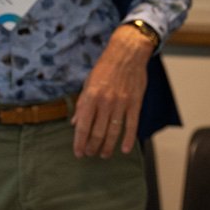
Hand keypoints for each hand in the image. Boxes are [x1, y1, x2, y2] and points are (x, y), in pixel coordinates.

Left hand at [71, 24, 150, 157]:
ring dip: (108, 146)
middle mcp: (105, 102)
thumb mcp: (88, 83)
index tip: (78, 152)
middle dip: (92, 147)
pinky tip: (125, 149)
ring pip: (114, 131)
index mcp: (91, 96)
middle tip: (90, 154)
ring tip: (104, 155)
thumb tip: (74, 123)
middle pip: (98, 132)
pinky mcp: (135, 103)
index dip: (79, 142)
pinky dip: (129, 139)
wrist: (127, 54)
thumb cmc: (105, 68)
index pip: (83, 125)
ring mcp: (121, 103)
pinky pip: (132, 125)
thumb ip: (82, 104)